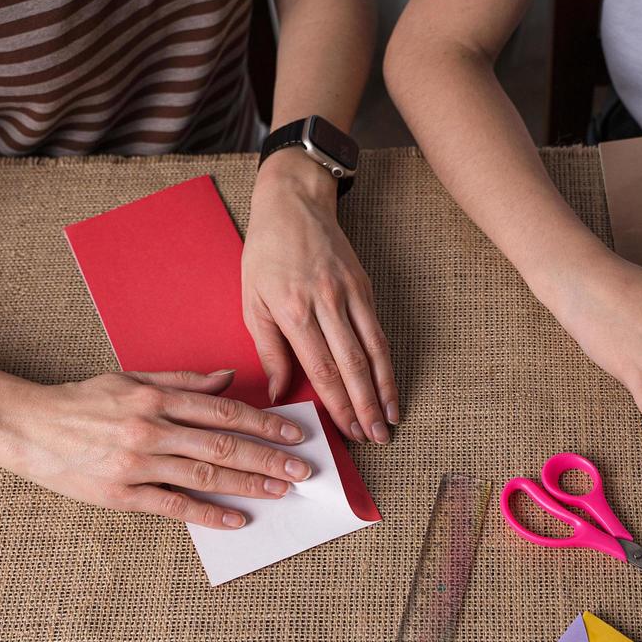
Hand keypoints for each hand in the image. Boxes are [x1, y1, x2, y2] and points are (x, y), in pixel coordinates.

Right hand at [0, 369, 312, 527]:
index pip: (224, 411)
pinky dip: (208, 514)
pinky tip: (237, 519)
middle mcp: (151, 428)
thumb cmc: (81, 402)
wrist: (26, 427)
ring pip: (205, 476)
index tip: (294, 435)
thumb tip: (228, 378)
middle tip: (303, 471)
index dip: (264, 424)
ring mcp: (137, 462)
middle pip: (223, 445)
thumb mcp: (131, 379)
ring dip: (249, 485)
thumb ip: (183, 381)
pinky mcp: (121, 493)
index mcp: (157, 397)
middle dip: (269, 459)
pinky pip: (173, 506)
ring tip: (281, 492)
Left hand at [242, 150, 398, 443]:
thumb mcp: (251, 301)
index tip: (347, 431)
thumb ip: (267, 349)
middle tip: (376, 438)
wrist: (294, 203)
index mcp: (293, 311)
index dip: (337, 404)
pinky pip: (378, 332)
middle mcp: (326, 304)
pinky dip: (386, 363)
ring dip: (383, 390)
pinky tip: (389, 386)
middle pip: (352, 365)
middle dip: (365, 406)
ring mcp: (349, 294)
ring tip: (390, 421)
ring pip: (373, 351)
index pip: (321, 369)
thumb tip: (278, 393)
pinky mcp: (364, 286)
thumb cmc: (265, 253)